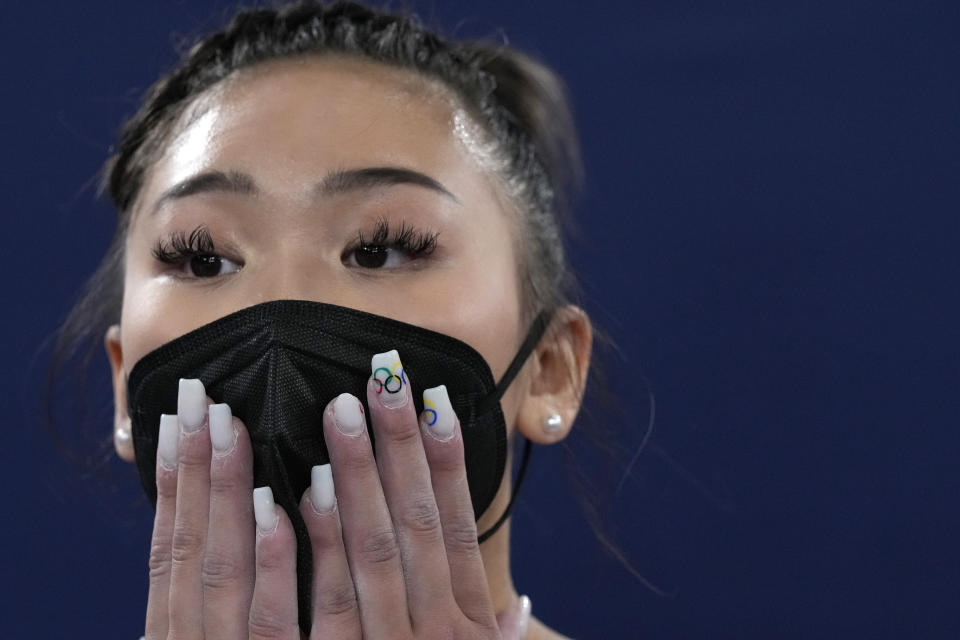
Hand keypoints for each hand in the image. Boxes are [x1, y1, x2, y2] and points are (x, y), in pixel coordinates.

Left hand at [142, 354, 529, 638]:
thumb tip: (517, 605)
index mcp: (472, 630)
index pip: (462, 526)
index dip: (449, 462)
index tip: (436, 401)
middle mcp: (438, 635)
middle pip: (418, 522)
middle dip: (400, 447)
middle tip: (383, 376)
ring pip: (371, 551)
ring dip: (354, 478)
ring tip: (339, 412)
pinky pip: (323, 604)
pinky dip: (306, 547)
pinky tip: (287, 495)